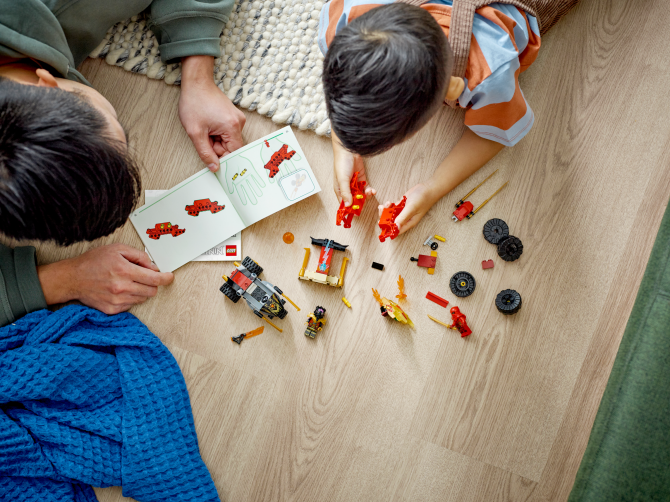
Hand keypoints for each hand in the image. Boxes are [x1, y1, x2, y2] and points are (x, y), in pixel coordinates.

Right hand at [37, 244, 173, 314]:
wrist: (72, 278)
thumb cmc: (93, 261)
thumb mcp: (117, 249)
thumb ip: (139, 256)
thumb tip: (154, 266)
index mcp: (124, 271)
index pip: (154, 279)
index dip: (166, 278)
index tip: (169, 277)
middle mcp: (122, 288)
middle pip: (152, 291)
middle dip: (152, 283)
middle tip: (143, 276)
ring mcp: (117, 301)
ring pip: (143, 298)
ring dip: (141, 290)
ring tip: (127, 281)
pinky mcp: (112, 309)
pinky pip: (131, 305)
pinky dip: (130, 297)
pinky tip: (120, 290)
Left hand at [179, 55, 245, 171]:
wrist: (196, 82)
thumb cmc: (194, 102)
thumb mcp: (195, 132)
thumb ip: (205, 153)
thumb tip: (215, 168)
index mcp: (232, 127)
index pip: (233, 153)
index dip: (222, 158)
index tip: (212, 160)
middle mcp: (239, 122)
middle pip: (231, 147)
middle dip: (216, 146)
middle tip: (204, 136)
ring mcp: (238, 118)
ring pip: (228, 140)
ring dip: (216, 139)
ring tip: (205, 127)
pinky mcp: (234, 116)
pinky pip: (227, 132)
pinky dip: (217, 132)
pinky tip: (209, 123)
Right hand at [332, 132, 375, 205]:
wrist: (349, 150)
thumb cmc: (341, 164)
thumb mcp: (342, 180)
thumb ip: (346, 193)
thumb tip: (348, 205)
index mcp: (340, 190)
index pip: (344, 203)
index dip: (350, 208)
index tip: (356, 211)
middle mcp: (347, 188)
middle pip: (354, 200)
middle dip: (360, 201)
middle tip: (365, 200)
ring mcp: (354, 184)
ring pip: (361, 195)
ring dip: (366, 195)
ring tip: (369, 192)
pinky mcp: (361, 179)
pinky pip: (366, 188)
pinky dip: (369, 190)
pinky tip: (372, 190)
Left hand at [378, 183, 439, 235]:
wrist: (427, 188)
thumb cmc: (423, 199)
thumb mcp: (412, 208)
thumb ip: (403, 217)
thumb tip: (395, 227)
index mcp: (408, 223)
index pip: (396, 230)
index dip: (387, 229)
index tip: (381, 223)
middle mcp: (405, 219)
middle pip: (391, 223)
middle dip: (384, 217)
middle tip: (382, 209)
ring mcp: (402, 212)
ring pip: (390, 215)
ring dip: (386, 210)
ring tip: (388, 203)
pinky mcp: (401, 206)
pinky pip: (392, 208)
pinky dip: (389, 206)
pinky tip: (389, 202)